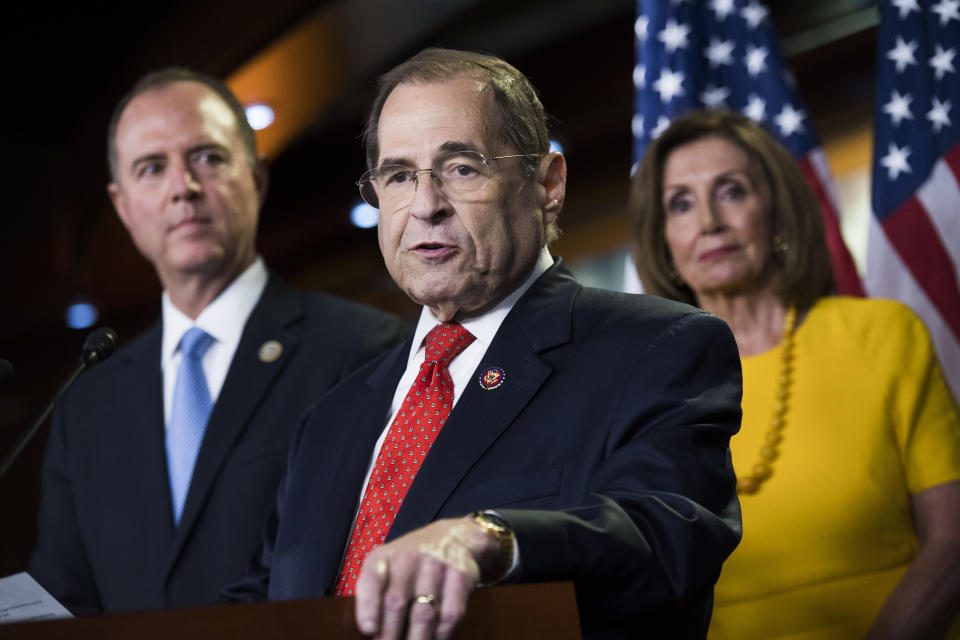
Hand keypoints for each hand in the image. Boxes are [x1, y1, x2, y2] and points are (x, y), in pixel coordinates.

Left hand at [353, 517, 498, 639]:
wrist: (453, 538)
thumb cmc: (412, 560)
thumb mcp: (387, 564)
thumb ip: (374, 592)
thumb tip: (369, 631)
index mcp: (384, 557)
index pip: (372, 580)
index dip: (368, 606)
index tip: (368, 628)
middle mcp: (409, 558)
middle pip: (396, 604)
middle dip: (390, 635)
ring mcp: (436, 566)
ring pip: (423, 614)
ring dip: (416, 639)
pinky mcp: (459, 578)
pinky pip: (449, 616)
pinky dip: (441, 635)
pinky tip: (434, 639)